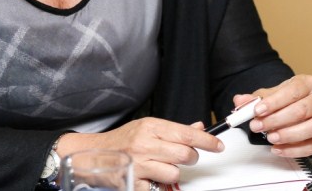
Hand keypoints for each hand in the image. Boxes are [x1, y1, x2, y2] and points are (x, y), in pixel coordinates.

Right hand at [59, 117, 222, 188]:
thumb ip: (173, 130)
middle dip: (190, 158)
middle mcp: (145, 143)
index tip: (217, 145)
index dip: (207, 141)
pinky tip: (148, 176)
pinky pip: (158, 187)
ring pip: (175, 173)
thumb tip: (198, 128)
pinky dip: (156, 184)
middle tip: (183, 158)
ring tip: (161, 167)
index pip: (187, 134)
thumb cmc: (121, 141)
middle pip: (185, 155)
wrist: (93, 154)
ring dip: (172, 173)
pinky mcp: (136, 182)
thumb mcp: (146, 127)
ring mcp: (140, 164)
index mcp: (150, 126)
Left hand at [240, 74, 311, 156]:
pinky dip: (295, 150)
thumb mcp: (270, 95)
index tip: (257, 111)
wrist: (301, 107)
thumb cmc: (287, 100)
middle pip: (301, 110)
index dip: (274, 102)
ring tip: (270, 138)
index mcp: (307, 83)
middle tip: (258, 126)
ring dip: (288, 135)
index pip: (292, 91)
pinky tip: (279, 149)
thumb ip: (254, 99)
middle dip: (276, 120)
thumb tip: (240, 101)